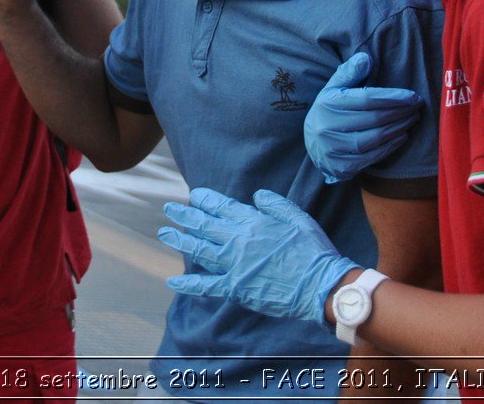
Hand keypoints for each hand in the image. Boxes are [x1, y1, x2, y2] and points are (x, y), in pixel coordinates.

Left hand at [158, 187, 357, 323]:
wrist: (319, 286)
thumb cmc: (312, 251)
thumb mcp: (298, 218)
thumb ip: (276, 204)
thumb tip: (257, 195)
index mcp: (253, 222)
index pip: (222, 207)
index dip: (205, 200)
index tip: (194, 195)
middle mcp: (238, 241)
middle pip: (204, 225)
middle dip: (185, 215)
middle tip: (169, 208)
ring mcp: (234, 265)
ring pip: (199, 250)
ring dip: (179, 240)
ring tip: (164, 232)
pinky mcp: (235, 288)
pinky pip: (206, 285)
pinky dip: (189, 283)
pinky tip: (173, 280)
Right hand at [305, 52, 424, 183]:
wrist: (311, 145)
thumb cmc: (329, 111)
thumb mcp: (333, 88)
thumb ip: (349, 72)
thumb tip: (366, 58)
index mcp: (328, 103)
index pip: (366, 98)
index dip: (392, 97)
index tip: (412, 96)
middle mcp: (328, 126)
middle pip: (373, 118)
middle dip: (400, 112)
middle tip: (417, 107)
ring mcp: (334, 148)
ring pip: (374, 138)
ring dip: (398, 128)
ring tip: (412, 119)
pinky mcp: (342, 166)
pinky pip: (371, 157)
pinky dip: (390, 147)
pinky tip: (402, 136)